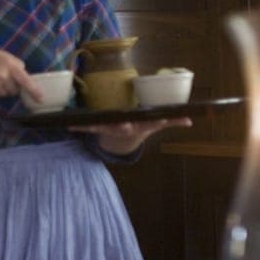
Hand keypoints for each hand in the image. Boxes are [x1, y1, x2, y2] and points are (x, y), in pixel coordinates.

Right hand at [0, 48, 42, 101]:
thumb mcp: (2, 55)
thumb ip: (16, 63)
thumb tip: (26, 74)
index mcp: (9, 65)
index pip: (25, 80)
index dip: (34, 90)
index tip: (41, 99)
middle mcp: (2, 76)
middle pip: (15, 89)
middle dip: (12, 86)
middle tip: (2, 76)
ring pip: (5, 94)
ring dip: (2, 89)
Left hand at [70, 117, 191, 154]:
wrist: (124, 140)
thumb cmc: (140, 127)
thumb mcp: (155, 125)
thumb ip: (171, 121)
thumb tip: (190, 119)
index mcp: (139, 126)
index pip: (150, 124)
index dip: (155, 122)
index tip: (159, 120)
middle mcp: (125, 129)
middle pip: (124, 126)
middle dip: (121, 124)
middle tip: (121, 123)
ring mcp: (111, 130)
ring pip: (103, 127)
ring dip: (92, 126)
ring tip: (80, 124)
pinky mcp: (100, 128)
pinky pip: (89, 128)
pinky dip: (79, 127)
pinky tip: (69, 126)